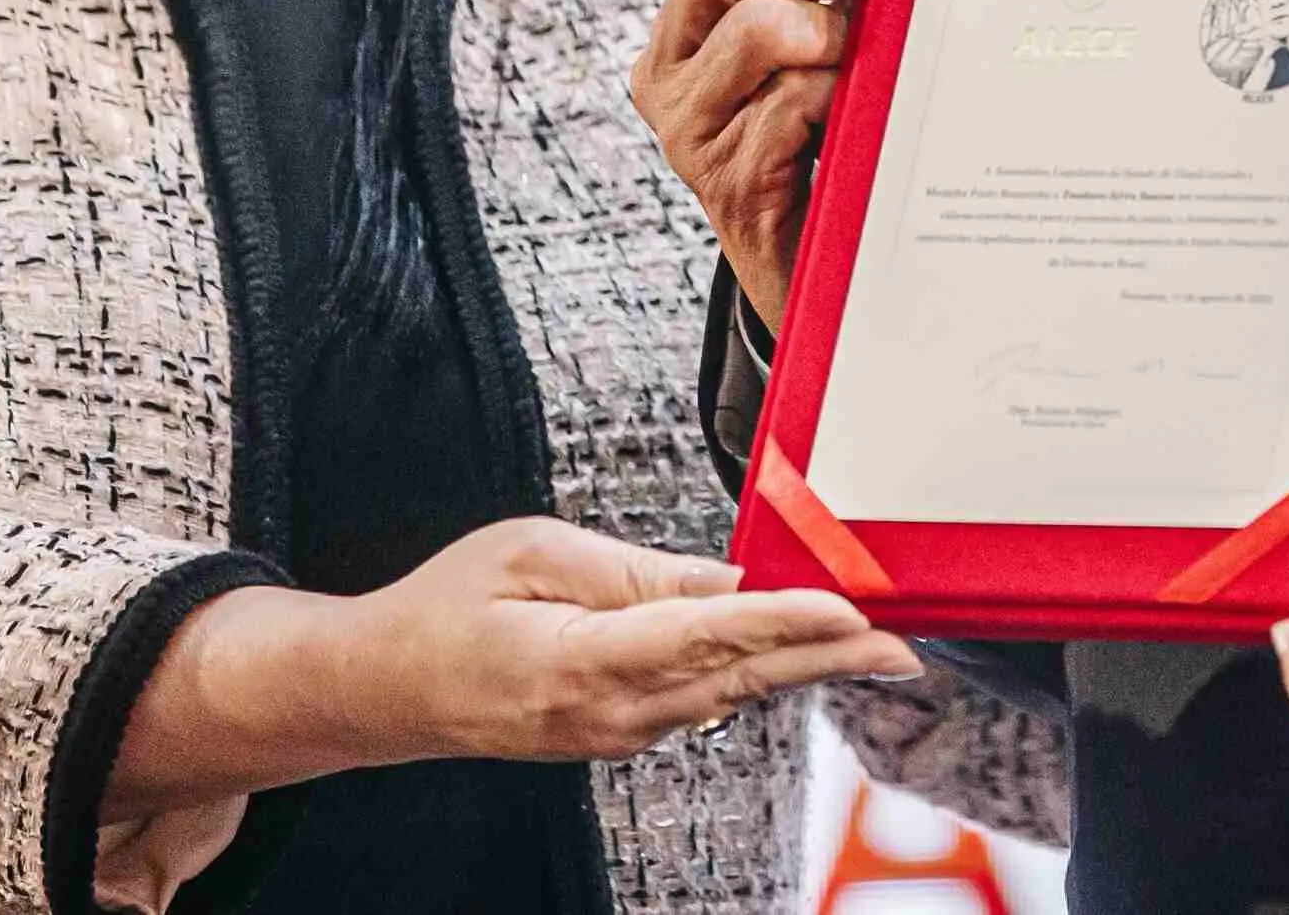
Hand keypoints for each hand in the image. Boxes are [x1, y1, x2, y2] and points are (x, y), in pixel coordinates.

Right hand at [108, 517, 914, 816]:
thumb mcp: (534, 554)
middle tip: (905, 647)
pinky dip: (757, 676)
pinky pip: (703, 701)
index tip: (848, 609)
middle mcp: (610, 712)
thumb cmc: (445, 609)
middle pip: (740, 677)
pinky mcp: (617, 733)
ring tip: (876, 646)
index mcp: (581, 661)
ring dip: (804, 668)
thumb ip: (636, 572)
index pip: (706, 637)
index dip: (784, 621)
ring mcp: (615, 733)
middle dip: (830, 658)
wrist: (384, 690)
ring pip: (729, 694)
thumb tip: (728, 580)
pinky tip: (800, 655)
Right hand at [630, 0, 897, 325]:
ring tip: (861, 66)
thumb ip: (837, 0)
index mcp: (690, 26)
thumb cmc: (824, 151)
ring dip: (831, 36)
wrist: (812, 272)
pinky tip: (850, 123)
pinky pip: (787, 106)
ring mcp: (686, 127)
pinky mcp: (721, 179)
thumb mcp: (824, 62)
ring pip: (758, 32)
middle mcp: (667, 70)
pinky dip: (833, 102)